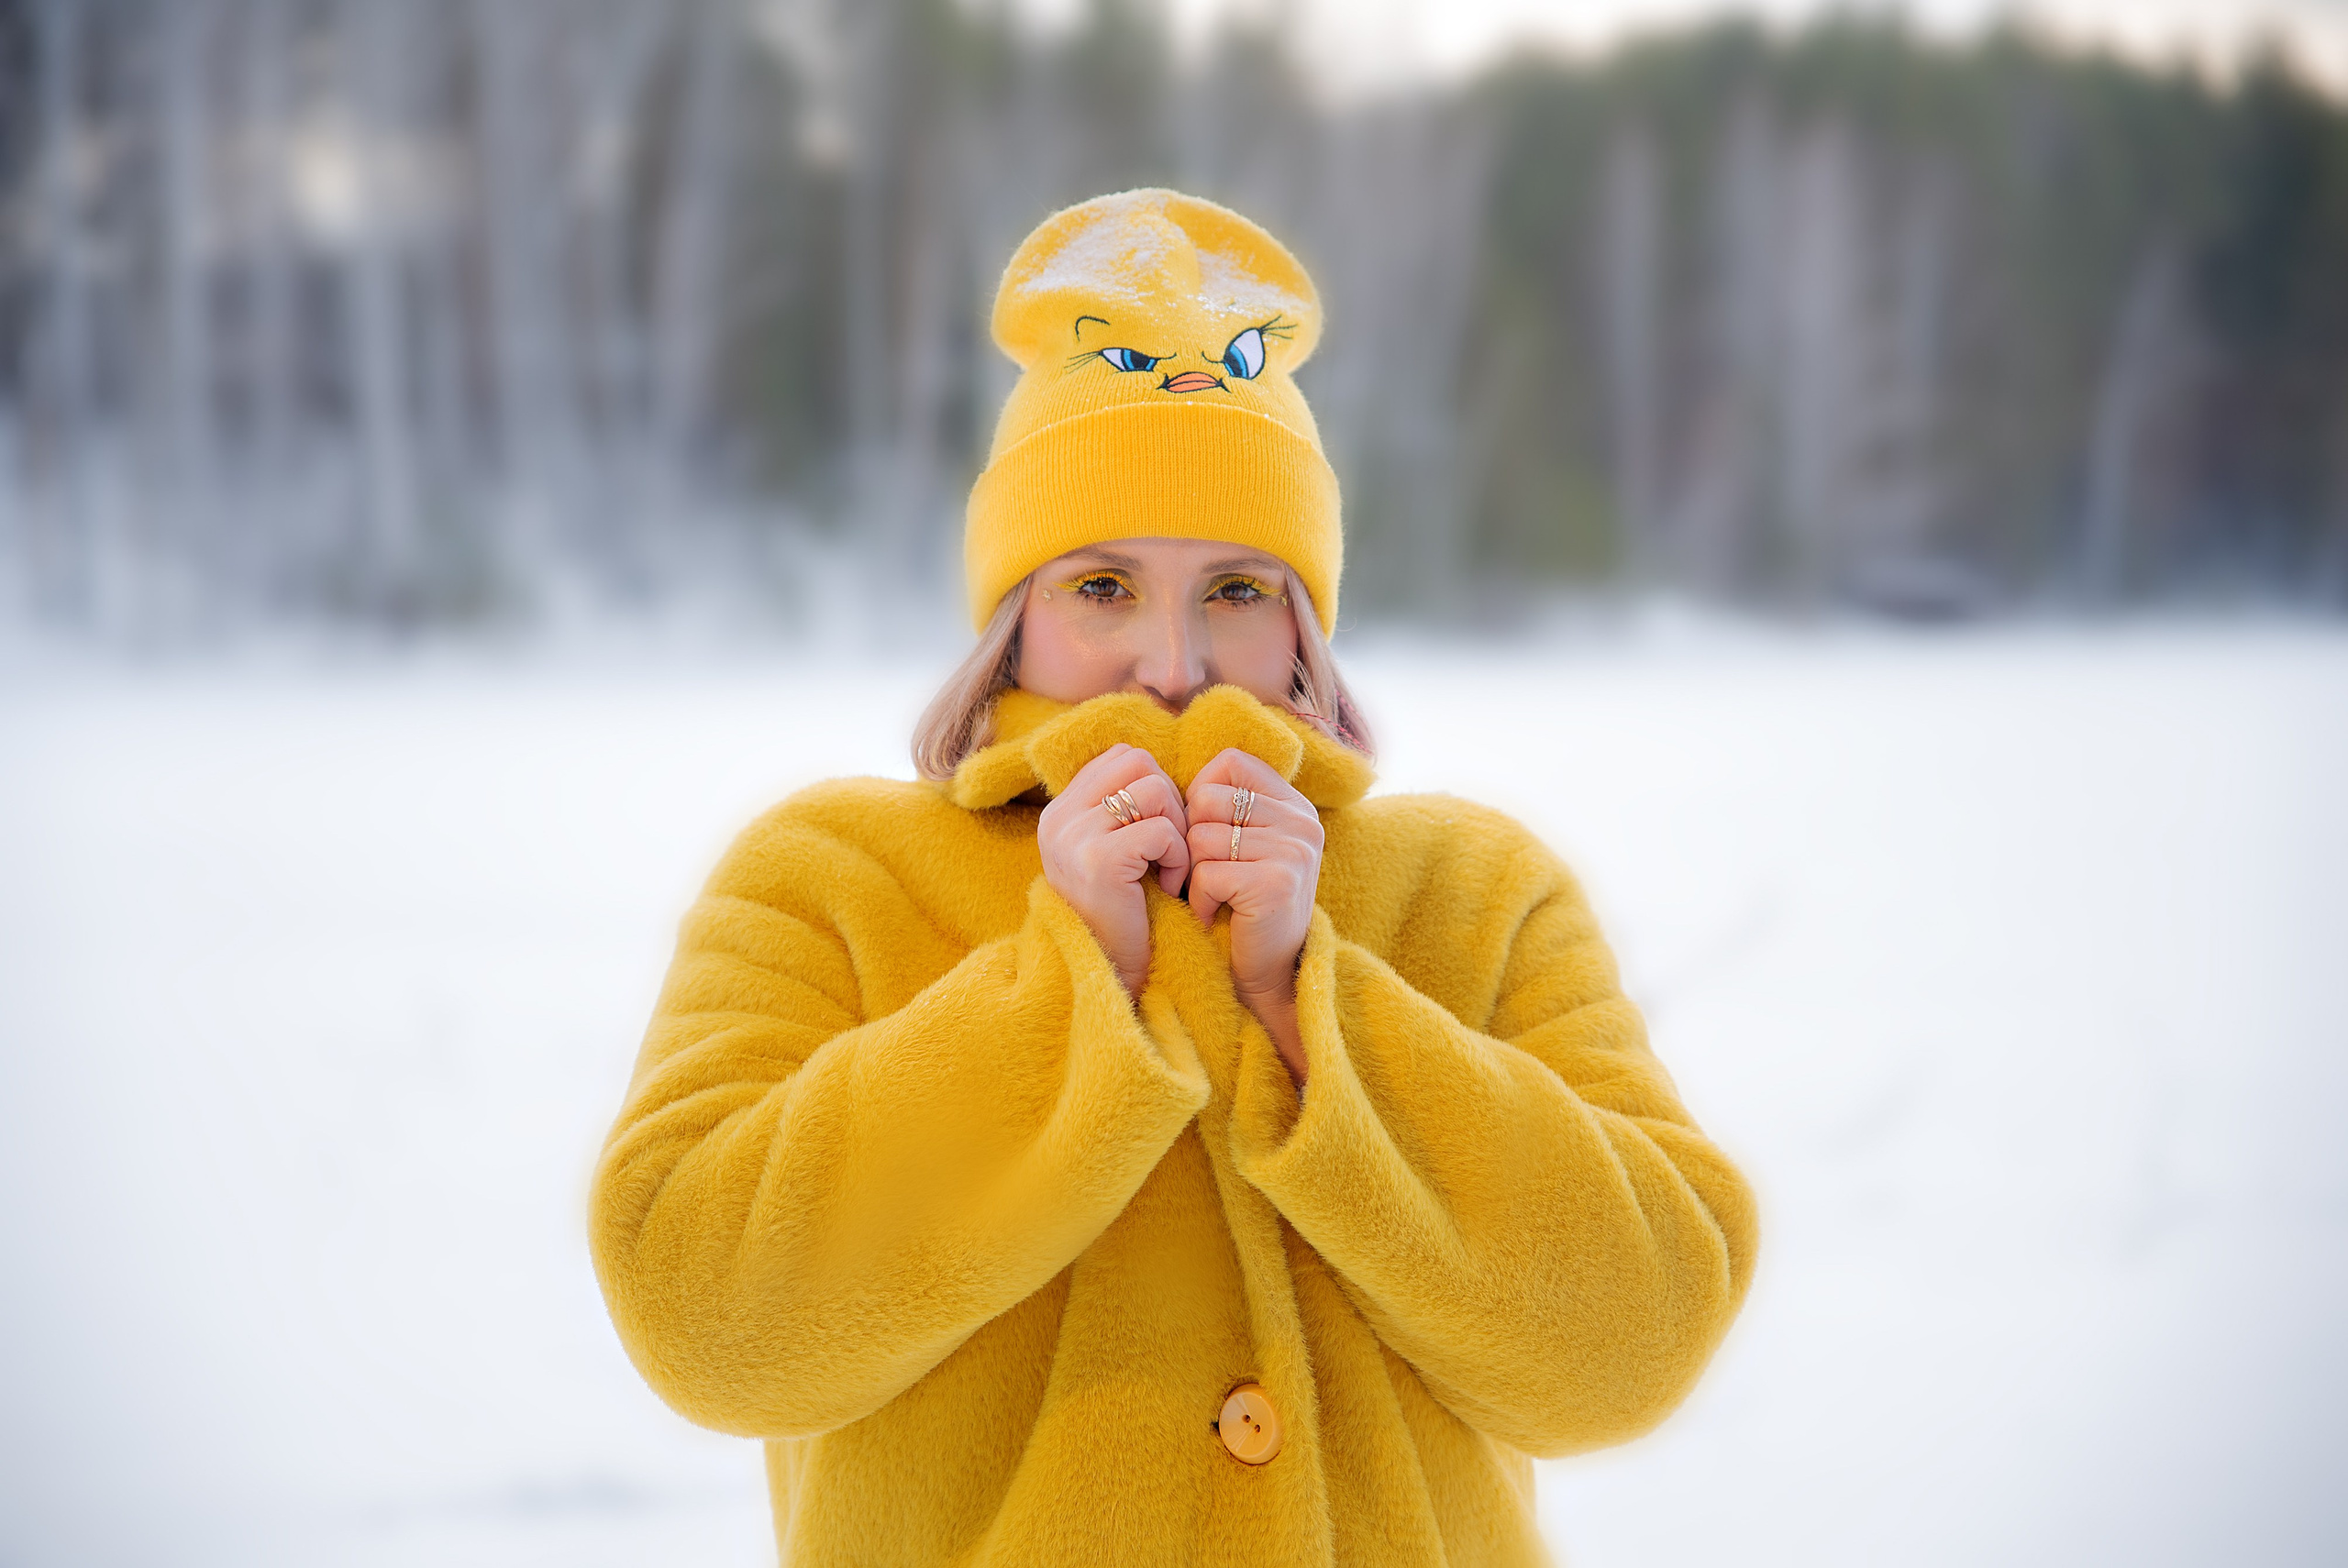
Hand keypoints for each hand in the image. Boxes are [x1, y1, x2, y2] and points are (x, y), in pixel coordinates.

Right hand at [1037, 745, 1191, 995]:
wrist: (1107, 972)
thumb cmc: (1122, 912)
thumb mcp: (1109, 851)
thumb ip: (1119, 808)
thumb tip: (1155, 767)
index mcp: (1059, 811)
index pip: (1121, 756)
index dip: (1154, 782)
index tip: (1158, 825)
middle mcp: (1059, 818)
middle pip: (1139, 762)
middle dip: (1170, 799)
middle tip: (1170, 844)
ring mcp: (1075, 838)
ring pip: (1154, 789)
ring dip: (1177, 828)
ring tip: (1168, 865)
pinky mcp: (1099, 861)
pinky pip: (1161, 830)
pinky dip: (1177, 856)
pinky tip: (1168, 885)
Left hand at [1184, 750, 1321, 1084]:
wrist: (1267, 972)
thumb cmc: (1240, 904)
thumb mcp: (1241, 843)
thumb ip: (1222, 803)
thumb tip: (1155, 769)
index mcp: (1294, 803)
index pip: (1229, 762)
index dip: (1200, 795)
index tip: (1207, 834)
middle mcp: (1302, 821)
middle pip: (1208, 799)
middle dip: (1193, 839)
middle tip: (1209, 872)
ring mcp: (1294, 851)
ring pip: (1201, 837)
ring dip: (1194, 873)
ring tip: (1215, 896)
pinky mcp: (1277, 883)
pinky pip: (1207, 873)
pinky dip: (1198, 898)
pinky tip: (1216, 913)